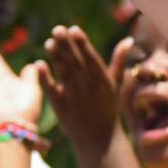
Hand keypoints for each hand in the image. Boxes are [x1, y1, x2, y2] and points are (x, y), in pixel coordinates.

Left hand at [37, 24, 130, 149]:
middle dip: (67, 46)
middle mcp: (88, 86)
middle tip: (57, 29)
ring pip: (64, 73)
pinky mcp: (60, 106)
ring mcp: (74, 96)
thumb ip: (119, 61)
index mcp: (102, 80)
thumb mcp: (117, 85)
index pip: (91, 58)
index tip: (74, 29)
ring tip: (49, 42)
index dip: (82, 44)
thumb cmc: (108, 108)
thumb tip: (128, 39)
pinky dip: (45, 77)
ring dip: (56, 57)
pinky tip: (38, 64)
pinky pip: (51, 89)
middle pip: (75, 62)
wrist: (99, 139)